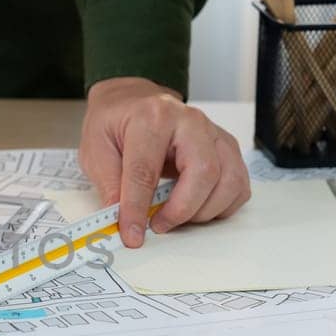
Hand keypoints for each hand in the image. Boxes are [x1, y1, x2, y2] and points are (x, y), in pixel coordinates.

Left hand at [79, 77, 249, 247]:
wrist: (134, 100)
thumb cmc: (116, 122)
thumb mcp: (96, 148)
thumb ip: (109, 184)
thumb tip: (121, 220)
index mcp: (152, 117)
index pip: (147, 170)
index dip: (138, 208)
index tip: (133, 235)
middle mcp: (190, 121)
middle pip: (204, 172)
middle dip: (182, 209)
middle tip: (159, 225)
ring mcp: (213, 133)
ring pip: (229, 180)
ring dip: (205, 211)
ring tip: (176, 217)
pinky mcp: (226, 147)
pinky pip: (239, 184)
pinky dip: (223, 206)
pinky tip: (198, 209)